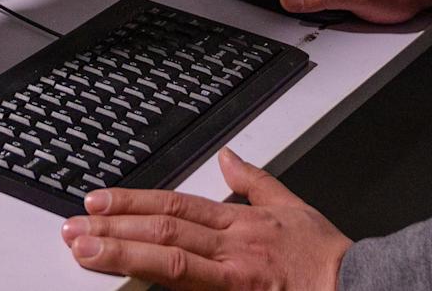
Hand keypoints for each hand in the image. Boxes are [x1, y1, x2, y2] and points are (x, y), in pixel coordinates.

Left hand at [61, 149, 349, 289]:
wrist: (359, 286)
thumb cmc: (327, 257)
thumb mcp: (292, 205)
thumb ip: (254, 182)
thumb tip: (229, 156)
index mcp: (239, 222)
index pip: (174, 206)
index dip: (132, 202)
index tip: (97, 202)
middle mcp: (231, 248)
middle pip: (163, 231)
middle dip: (114, 228)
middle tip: (72, 228)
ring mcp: (234, 279)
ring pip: (170, 263)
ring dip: (123, 255)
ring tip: (85, 252)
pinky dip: (160, 290)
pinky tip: (131, 288)